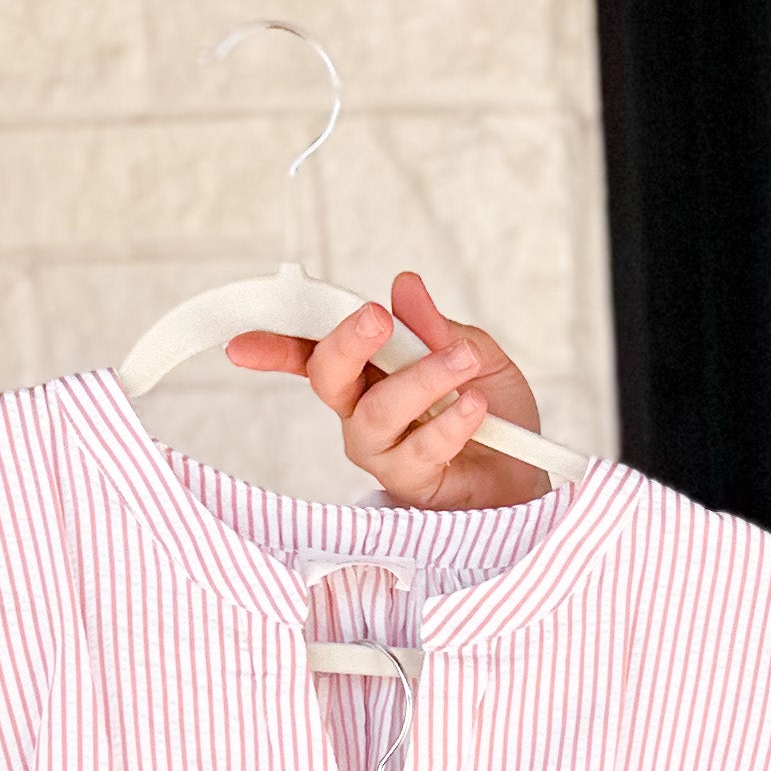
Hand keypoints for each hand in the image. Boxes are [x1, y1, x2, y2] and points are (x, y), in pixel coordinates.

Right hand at [223, 269, 545, 510]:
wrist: (530, 474)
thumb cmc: (495, 415)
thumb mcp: (475, 355)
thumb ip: (439, 328)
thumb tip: (404, 286)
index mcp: (369, 372)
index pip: (313, 352)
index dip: (275, 346)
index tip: (239, 345)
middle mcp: (364, 411)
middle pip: (328, 377)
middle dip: (347, 343)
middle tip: (378, 318)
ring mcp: (384, 451)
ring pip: (375, 413)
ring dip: (420, 379)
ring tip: (463, 364)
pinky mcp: (412, 484)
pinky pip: (419, 450)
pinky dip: (450, 421)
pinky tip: (477, 406)